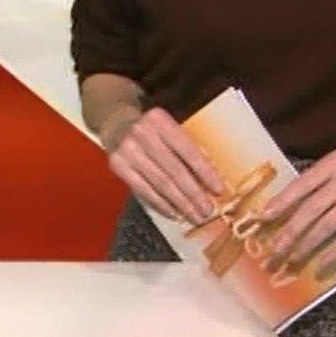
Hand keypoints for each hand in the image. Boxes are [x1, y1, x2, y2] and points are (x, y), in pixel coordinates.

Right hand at [100, 106, 225, 224]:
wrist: (117, 124)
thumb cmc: (153, 130)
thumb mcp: (169, 128)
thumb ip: (186, 147)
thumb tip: (209, 180)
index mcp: (161, 120)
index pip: (188, 150)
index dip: (205, 172)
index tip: (218, 190)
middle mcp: (143, 134)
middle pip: (174, 170)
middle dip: (194, 194)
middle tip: (207, 210)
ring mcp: (128, 151)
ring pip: (160, 183)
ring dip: (180, 203)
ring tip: (194, 216)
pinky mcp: (118, 166)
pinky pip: (143, 190)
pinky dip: (161, 204)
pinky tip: (173, 213)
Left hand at [258, 149, 335, 277]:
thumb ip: (320, 181)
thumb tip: (287, 205)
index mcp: (333, 163)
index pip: (301, 184)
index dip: (281, 202)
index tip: (263, 218)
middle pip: (311, 208)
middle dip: (290, 231)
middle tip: (274, 250)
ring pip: (328, 224)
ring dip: (307, 245)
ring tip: (293, 259)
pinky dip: (335, 252)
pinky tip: (322, 263)